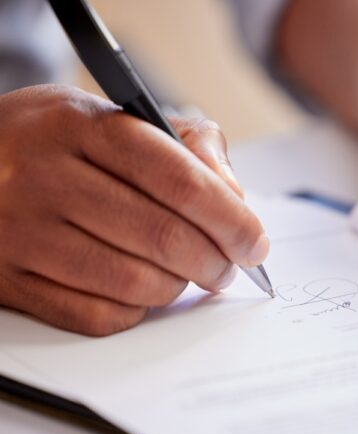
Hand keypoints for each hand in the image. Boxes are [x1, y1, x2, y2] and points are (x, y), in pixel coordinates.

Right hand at [0, 85, 268, 335]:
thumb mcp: (114, 116)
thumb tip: (234, 198)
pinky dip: (135, 310)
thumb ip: (187, 144)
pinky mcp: (7, 279)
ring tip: (188, 274)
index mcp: (82, 125)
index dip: (231, 218)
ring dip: (178, 287)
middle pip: (163, 236)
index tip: (255, 242)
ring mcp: (20, 231)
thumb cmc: (56, 142)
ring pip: (134, 282)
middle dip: (215, 262)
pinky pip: (95, 314)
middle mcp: (44, 175)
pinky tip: (142, 290)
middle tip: (229, 267)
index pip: (180, 179)